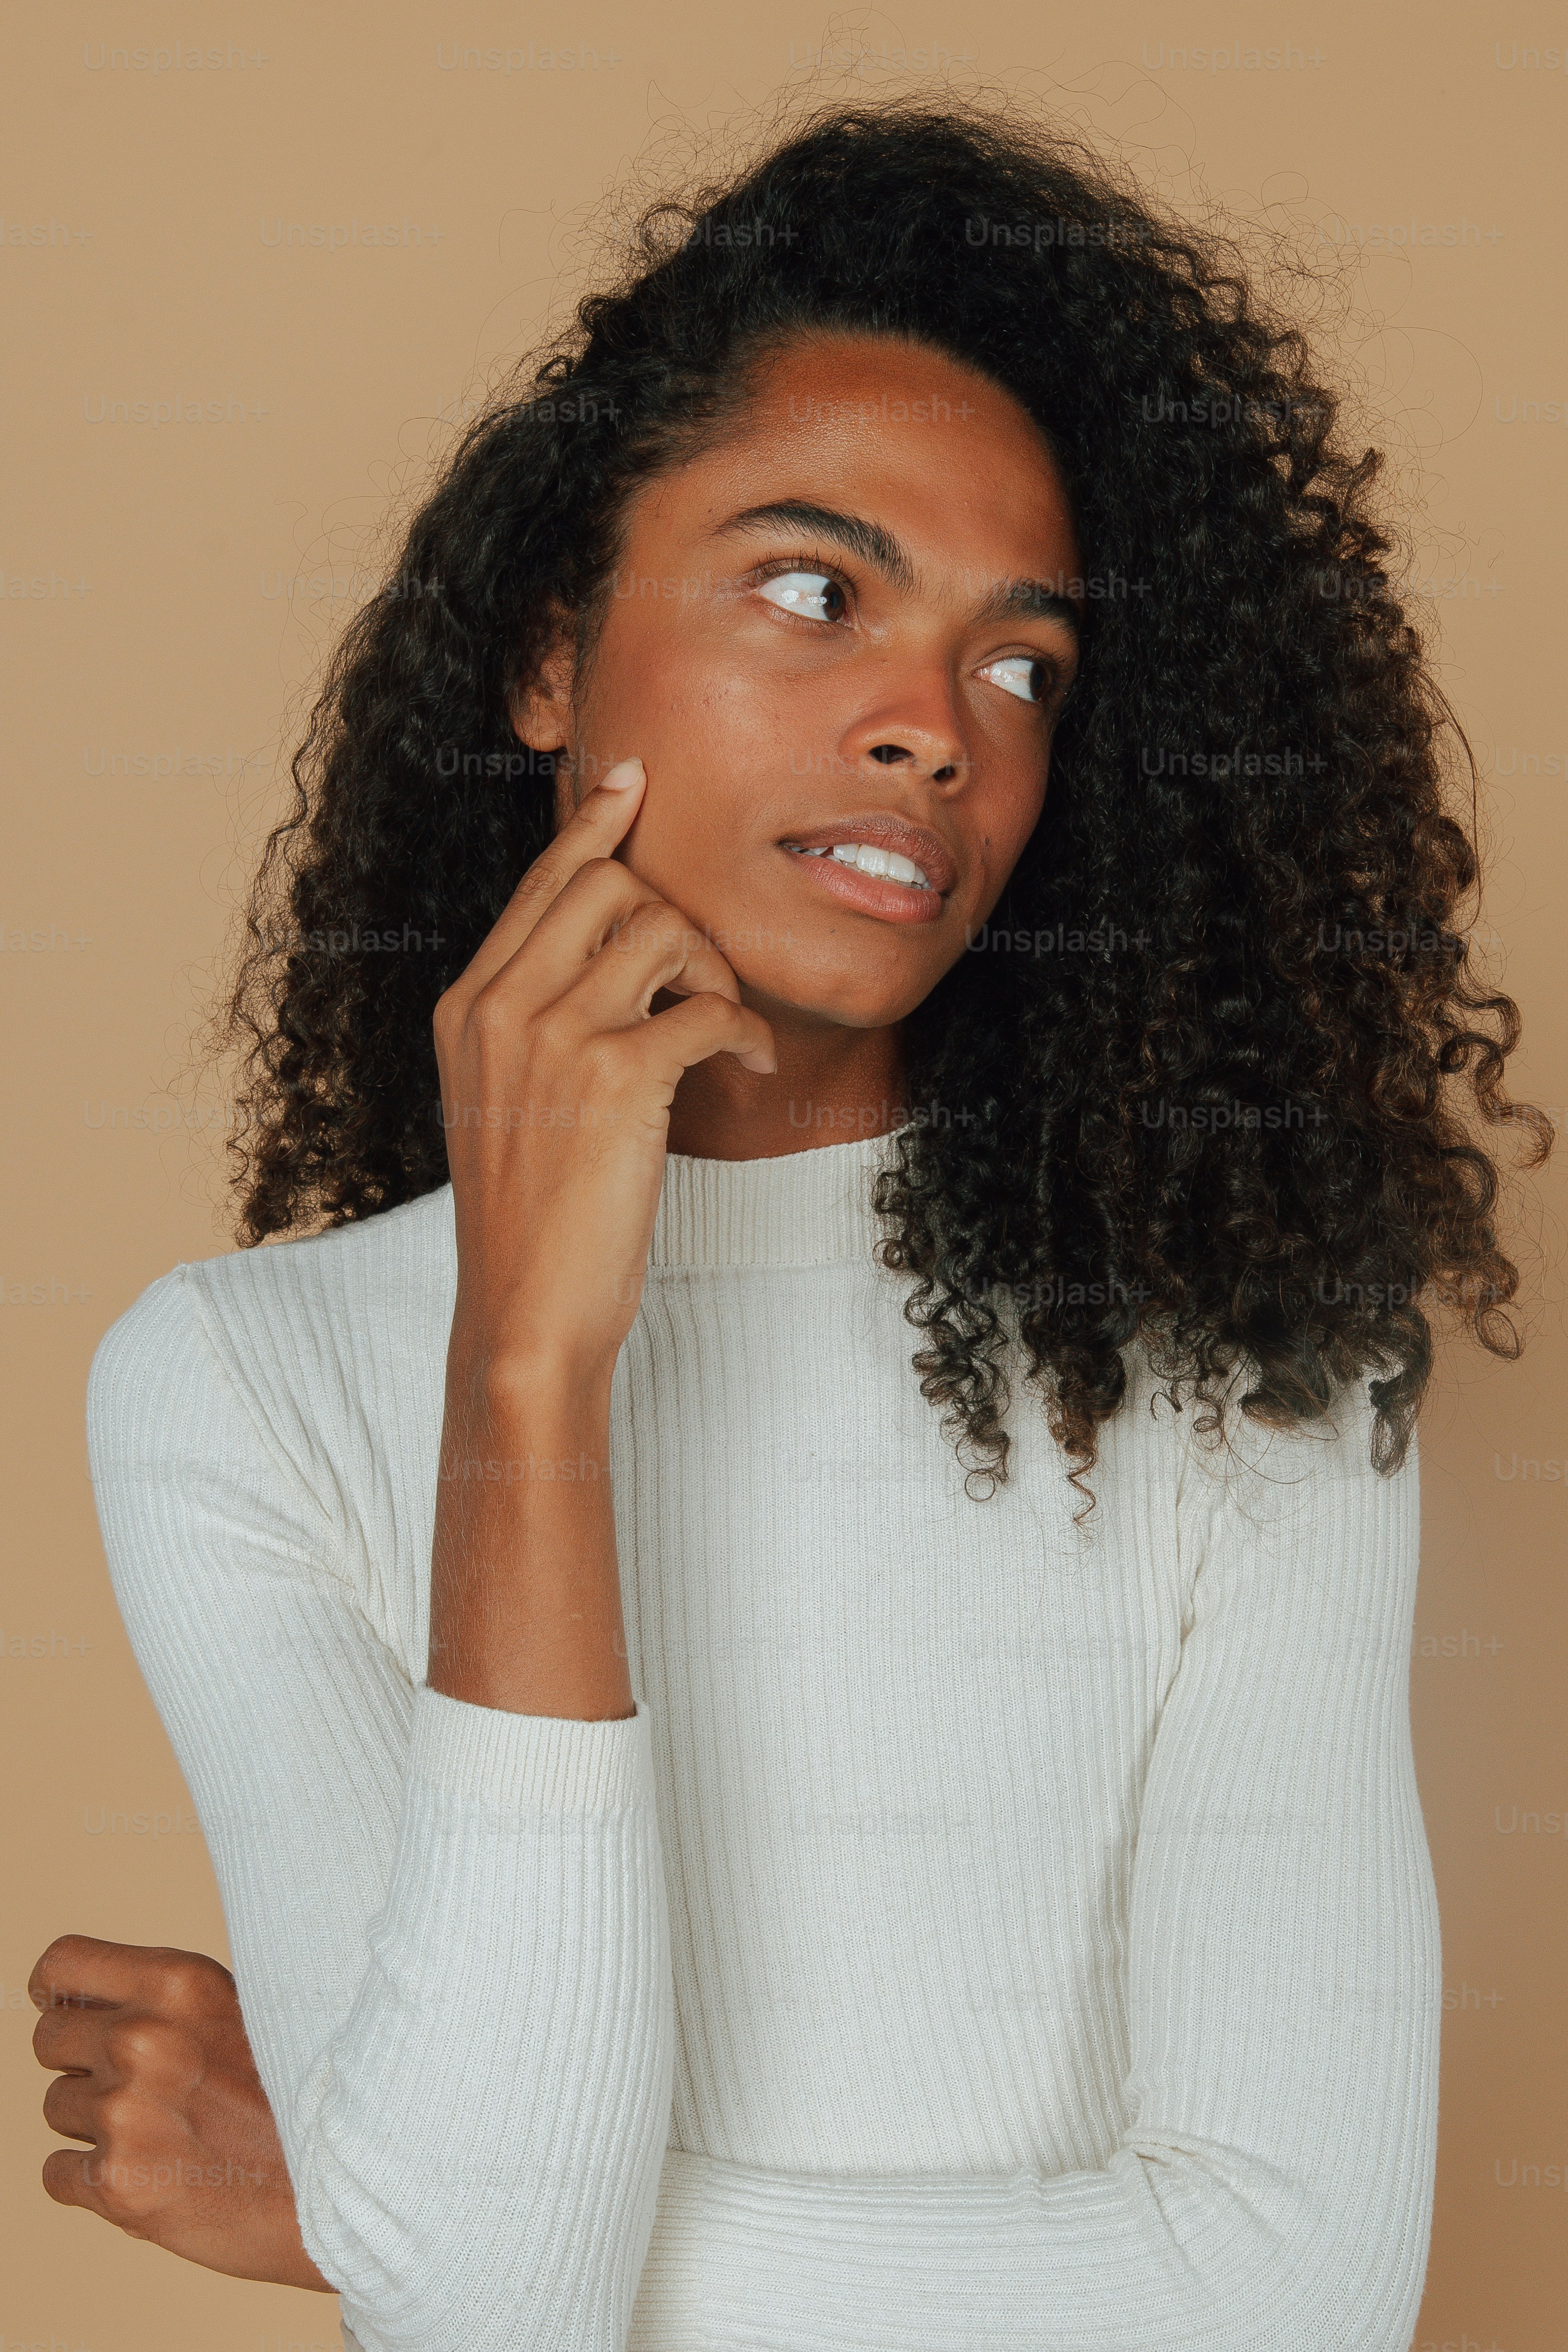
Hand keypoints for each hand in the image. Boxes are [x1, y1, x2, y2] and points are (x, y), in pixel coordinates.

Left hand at [29, 1934, 329, 2291]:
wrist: (342, 2186)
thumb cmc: (292, 2096)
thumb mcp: (237, 2012)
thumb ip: (164, 2003)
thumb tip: (86, 2007)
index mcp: (177, 1982)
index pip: (59, 1965)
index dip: (60, 1993)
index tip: (75, 2013)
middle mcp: (143, 2038)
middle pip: (48, 2039)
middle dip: (83, 2061)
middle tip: (142, 2085)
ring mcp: (125, 2112)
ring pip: (58, 2107)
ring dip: (96, 2123)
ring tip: (167, 2132)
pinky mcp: (116, 2183)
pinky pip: (58, 2172)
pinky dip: (94, 2178)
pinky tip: (154, 2173)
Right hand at [433, 755, 775, 1382]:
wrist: (524, 1312)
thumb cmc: (530, 1219)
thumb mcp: (506, 1103)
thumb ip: (532, 1025)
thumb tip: (603, 962)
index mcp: (466, 1006)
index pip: (540, 881)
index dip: (595, 823)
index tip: (633, 781)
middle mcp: (499, 1005)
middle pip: (606, 882)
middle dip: (673, 917)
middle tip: (702, 985)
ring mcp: (553, 1036)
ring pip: (660, 929)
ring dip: (714, 972)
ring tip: (722, 1035)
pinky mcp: (614, 1077)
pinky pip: (708, 1008)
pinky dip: (744, 1033)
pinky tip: (747, 1073)